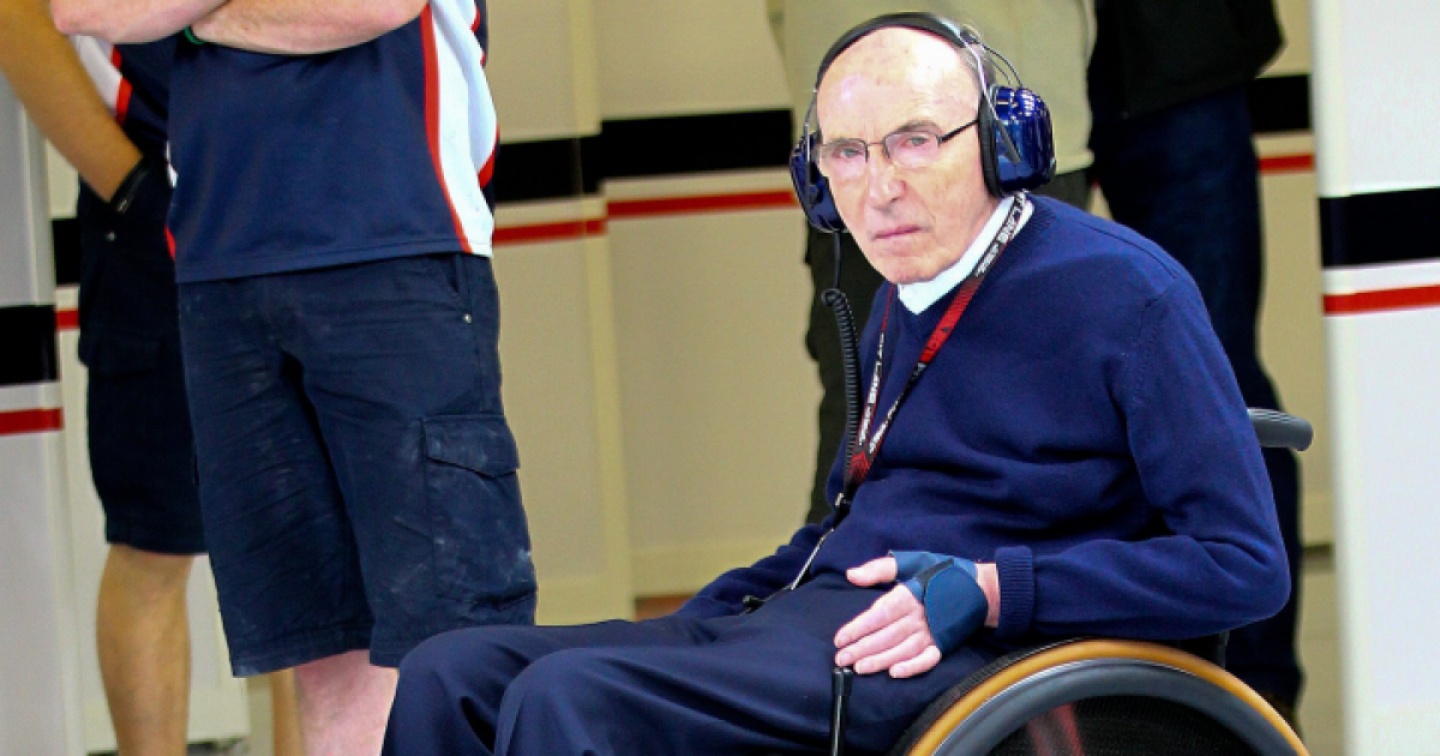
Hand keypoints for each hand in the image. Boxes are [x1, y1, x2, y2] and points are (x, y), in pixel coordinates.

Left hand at [834, 557, 941, 677]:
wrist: (976, 587)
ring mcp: (932, 632)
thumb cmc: (937, 573)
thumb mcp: (907, 563)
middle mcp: (919, 616)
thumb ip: (878, 569)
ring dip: (881, 661)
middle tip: (841, 659)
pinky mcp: (943, 644)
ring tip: (860, 669)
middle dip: (863, 648)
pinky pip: (928, 659)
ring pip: (903, 650)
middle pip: (887, 635)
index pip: (880, 614)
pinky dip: (913, 667)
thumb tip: (851, 575)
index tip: (840, 639)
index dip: (859, 627)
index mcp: (909, 595)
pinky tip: (895, 673)